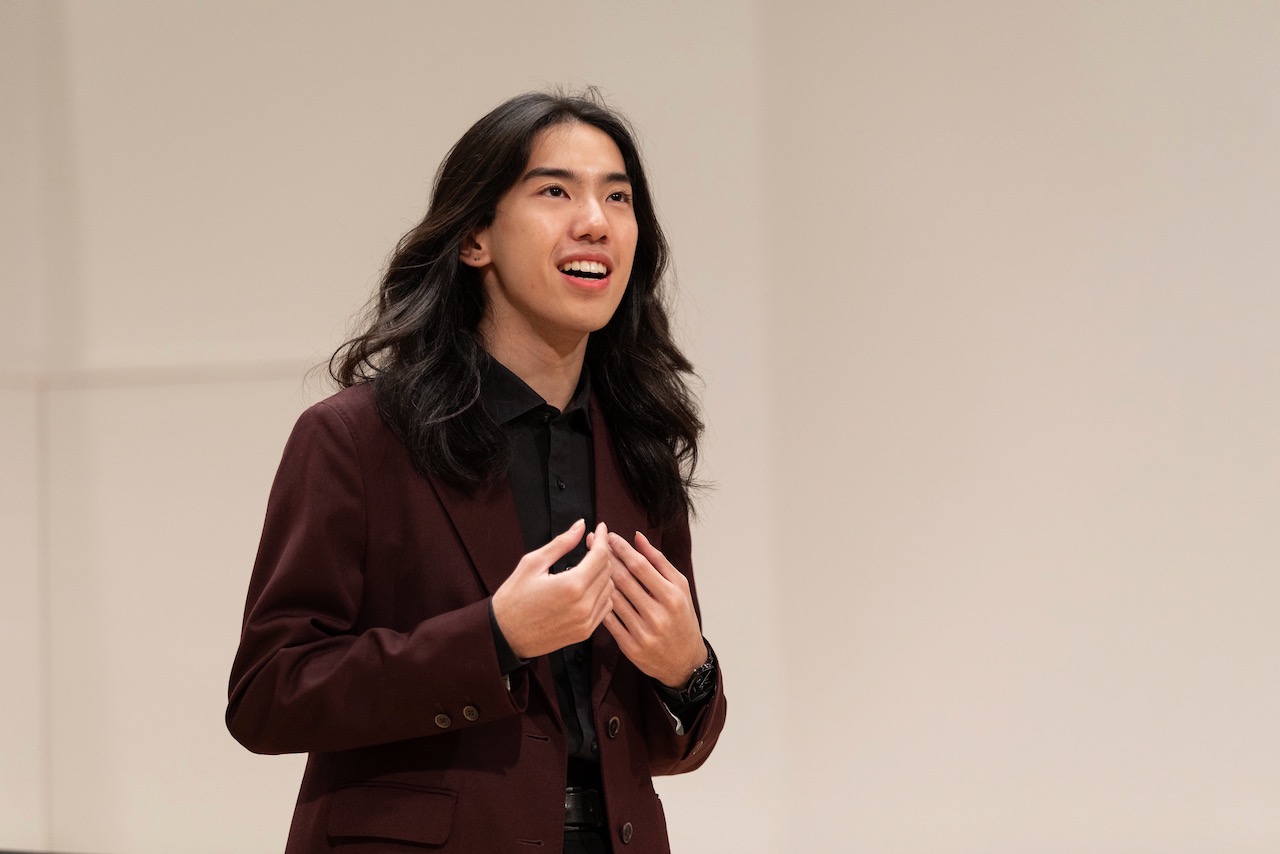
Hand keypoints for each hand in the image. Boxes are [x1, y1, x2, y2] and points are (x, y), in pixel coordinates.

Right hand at [491, 520, 615, 658]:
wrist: (504, 635)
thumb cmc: (513, 598)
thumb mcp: (532, 563)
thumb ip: (561, 543)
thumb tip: (581, 526)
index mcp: (571, 585)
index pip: (600, 555)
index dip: (602, 538)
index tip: (600, 528)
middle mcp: (583, 605)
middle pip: (608, 571)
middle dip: (601, 553)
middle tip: (588, 543)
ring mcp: (586, 621)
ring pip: (610, 589)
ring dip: (602, 573)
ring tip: (587, 564)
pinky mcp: (585, 633)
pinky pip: (605, 607)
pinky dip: (601, 593)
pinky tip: (587, 586)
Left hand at [600, 530, 706, 687]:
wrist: (684, 660)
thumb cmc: (681, 618)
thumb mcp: (680, 587)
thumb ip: (659, 561)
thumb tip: (638, 537)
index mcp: (672, 596)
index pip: (640, 566)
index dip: (622, 549)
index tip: (609, 536)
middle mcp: (658, 615)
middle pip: (624, 580)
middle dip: (606, 558)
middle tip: (592, 544)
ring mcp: (643, 633)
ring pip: (613, 599)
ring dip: (599, 579)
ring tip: (589, 565)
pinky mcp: (630, 647)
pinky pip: (609, 621)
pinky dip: (600, 604)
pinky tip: (592, 592)